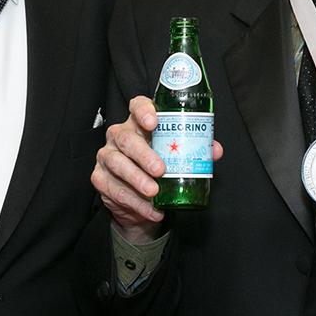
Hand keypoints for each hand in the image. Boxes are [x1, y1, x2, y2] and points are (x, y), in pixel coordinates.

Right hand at [92, 96, 222, 240]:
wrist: (142, 202)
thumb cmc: (159, 168)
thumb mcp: (177, 156)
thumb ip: (195, 150)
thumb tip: (214, 150)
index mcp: (139, 123)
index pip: (137, 106)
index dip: (144, 111)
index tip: (154, 122)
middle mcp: (119, 136)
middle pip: (126, 139)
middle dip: (144, 154)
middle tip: (160, 170)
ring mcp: (107, 156)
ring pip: (117, 163)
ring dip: (137, 179)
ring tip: (154, 192)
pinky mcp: (100, 179)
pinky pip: (114, 190)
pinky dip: (134, 202)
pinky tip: (151, 209)